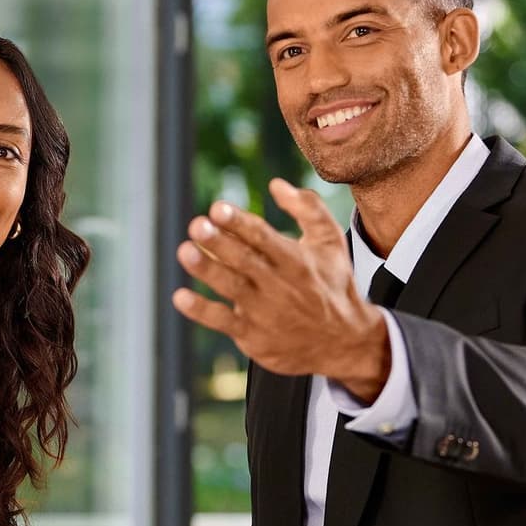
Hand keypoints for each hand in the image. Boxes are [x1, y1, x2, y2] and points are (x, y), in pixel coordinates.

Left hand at [172, 179, 392, 400]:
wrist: (345, 342)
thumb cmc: (333, 284)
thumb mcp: (331, 242)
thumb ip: (308, 208)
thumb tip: (276, 184)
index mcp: (296, 260)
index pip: (263, 237)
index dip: (239, 222)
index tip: (217, 208)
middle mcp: (279, 285)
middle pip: (245, 260)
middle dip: (219, 242)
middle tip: (197, 225)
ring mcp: (265, 312)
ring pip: (232, 288)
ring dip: (206, 269)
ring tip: (185, 251)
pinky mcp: (254, 336)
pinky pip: (223, 322)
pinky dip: (201, 311)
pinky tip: (181, 296)